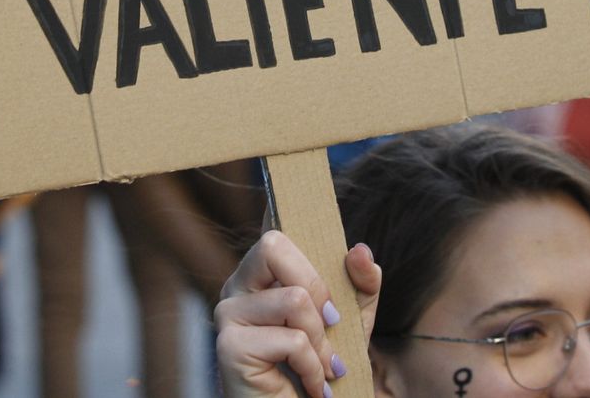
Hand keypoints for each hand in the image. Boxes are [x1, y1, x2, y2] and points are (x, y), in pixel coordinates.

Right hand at [215, 231, 382, 397]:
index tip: (298, 210)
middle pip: (273, 245)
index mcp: (260, 273)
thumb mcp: (353, 321)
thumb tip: (359, 249)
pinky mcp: (229, 347)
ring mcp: (227, 315)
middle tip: (331, 325)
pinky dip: (313, 367)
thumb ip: (362, 283)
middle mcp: (236, 287)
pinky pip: (290, 339)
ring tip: (324, 367)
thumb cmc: (323, 368)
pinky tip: (312, 386)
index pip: (273, 231)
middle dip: (317, 288)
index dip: (288, 221)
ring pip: (293, 299)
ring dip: (322, 342)